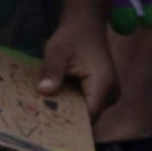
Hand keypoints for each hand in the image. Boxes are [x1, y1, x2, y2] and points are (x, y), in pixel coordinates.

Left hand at [36, 2, 118, 118]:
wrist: (86, 25)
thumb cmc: (72, 36)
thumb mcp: (57, 50)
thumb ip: (52, 71)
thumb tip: (44, 92)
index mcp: (103, 85)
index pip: (88, 116)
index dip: (69, 122)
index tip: (47, 125)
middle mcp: (111, 95)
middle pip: (87, 117)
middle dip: (66, 119)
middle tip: (40, 121)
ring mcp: (109, 96)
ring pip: (87, 113)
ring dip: (68, 112)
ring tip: (44, 113)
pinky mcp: (103, 95)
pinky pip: (87, 106)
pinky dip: (72, 105)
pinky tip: (54, 103)